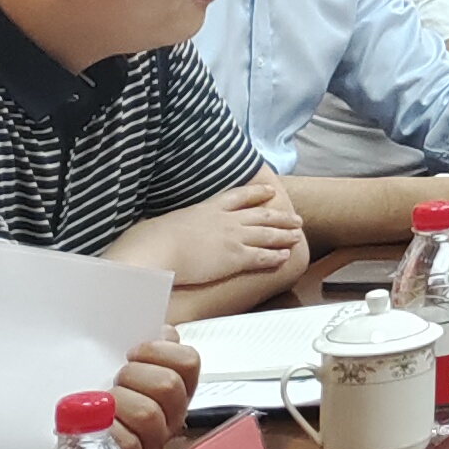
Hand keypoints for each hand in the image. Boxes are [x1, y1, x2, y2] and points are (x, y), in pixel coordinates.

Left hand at [108, 337, 200, 448]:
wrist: (85, 437)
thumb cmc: (108, 401)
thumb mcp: (130, 370)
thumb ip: (151, 351)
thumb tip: (165, 331)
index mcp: (176, 388)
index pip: (187, 361)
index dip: (159, 350)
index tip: (133, 353)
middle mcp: (171, 414)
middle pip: (168, 384)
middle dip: (134, 375)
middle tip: (117, 380)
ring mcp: (154, 439)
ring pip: (147, 413)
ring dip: (118, 403)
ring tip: (104, 406)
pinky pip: (127, 442)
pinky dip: (109, 430)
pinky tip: (98, 425)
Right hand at [109, 181, 304, 285]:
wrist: (155, 250)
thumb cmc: (150, 239)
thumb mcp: (163, 222)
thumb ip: (172, 223)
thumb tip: (163, 227)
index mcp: (207, 207)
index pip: (238, 196)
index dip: (257, 193)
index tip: (270, 191)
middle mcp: (225, 220)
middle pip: (260, 215)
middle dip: (280, 216)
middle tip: (296, 218)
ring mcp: (232, 238)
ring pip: (267, 234)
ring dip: (284, 234)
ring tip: (297, 234)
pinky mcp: (234, 258)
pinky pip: (261, 256)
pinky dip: (275, 256)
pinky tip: (285, 256)